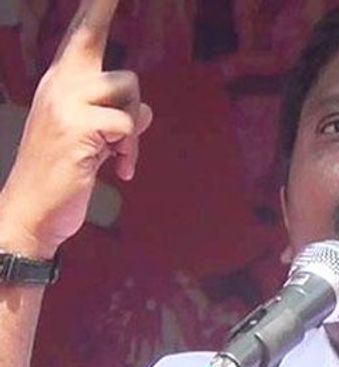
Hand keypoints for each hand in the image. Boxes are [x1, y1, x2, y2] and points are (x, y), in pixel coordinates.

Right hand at [0, 0, 151, 258]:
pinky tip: (118, 170)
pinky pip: (128, 123)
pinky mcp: (76, 125)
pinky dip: (131, 150)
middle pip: (92, 36)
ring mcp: (63, 102)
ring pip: (128, 87)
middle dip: (101, 3)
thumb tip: (145, 110)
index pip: (78, 35)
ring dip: (134, 127)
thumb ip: (114, 117)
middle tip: (112, 1)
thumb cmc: (64, 175)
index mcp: (59, 84)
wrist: (32, 213)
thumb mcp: (91, 139)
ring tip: (117, 153)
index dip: (95, 7)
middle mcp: (57, 84)